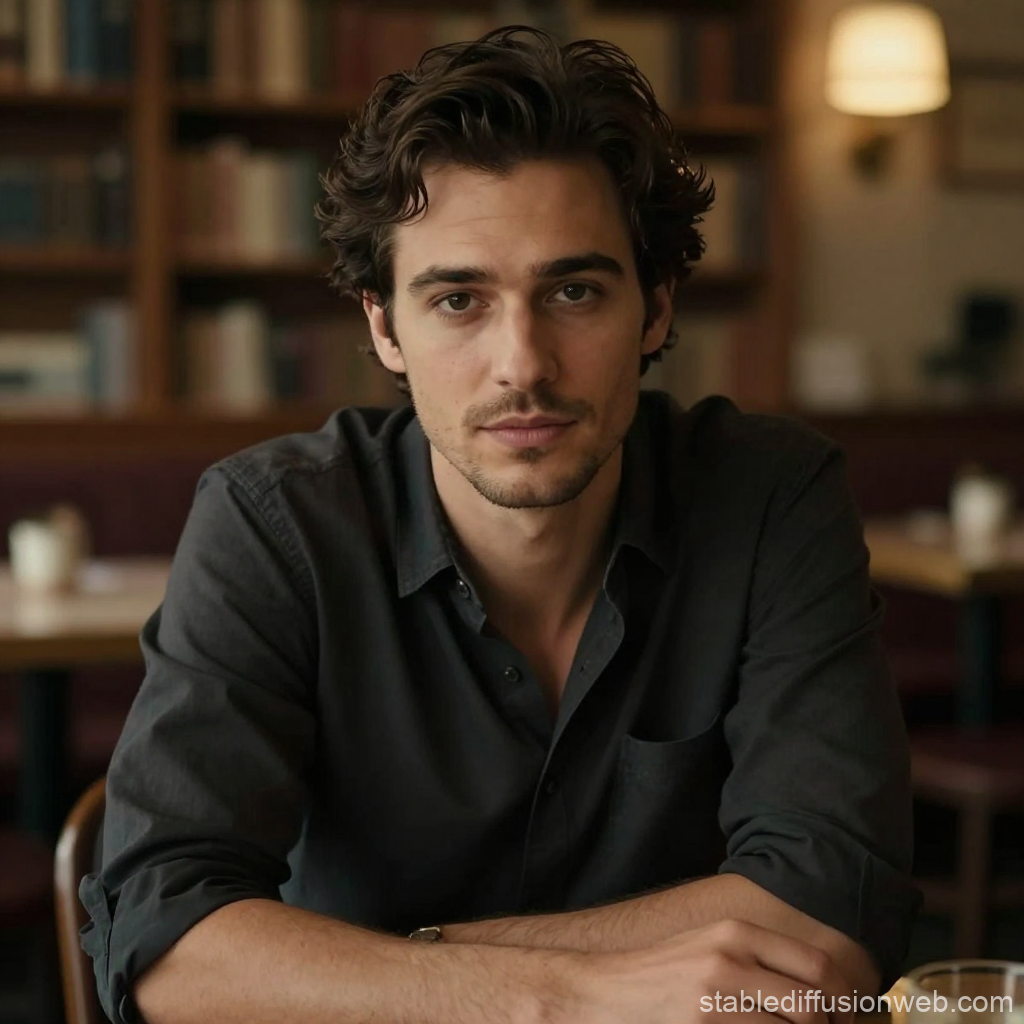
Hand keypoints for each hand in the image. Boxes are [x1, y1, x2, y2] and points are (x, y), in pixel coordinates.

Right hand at [568, 919, 853, 1023]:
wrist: (604, 991)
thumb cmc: (662, 975)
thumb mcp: (709, 948)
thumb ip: (756, 960)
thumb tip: (814, 992)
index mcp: (736, 932)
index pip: (816, 965)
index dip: (844, 999)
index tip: (847, 1018)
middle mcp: (730, 958)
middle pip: (813, 1003)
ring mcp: (717, 995)